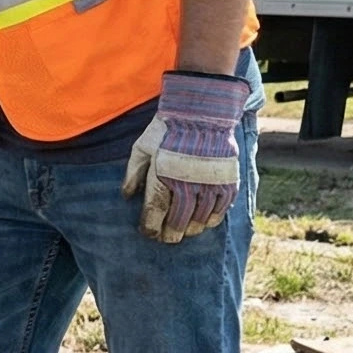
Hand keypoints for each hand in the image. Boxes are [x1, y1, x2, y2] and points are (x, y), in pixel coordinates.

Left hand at [123, 71, 245, 243]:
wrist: (201, 113)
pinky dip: (212, 219)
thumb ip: (133, 173)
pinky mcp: (226, 182)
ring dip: (191, 229)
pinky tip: (204, 223)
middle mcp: (186, 184)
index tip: (148, 232)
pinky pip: (220, 209)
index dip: (151, 227)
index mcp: (162, 177)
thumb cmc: (166, 130)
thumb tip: (127, 196)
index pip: (155, 212)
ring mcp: (208, 184)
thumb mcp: (141, 148)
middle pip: (178, 221)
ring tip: (184, 232)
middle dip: (171, 234)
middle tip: (167, 239)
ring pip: (199, 219)